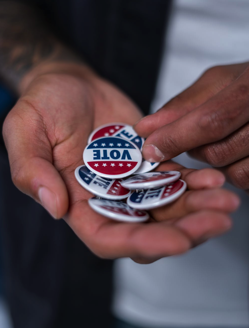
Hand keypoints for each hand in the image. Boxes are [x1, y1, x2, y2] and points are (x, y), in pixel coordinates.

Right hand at [3, 62, 238, 262]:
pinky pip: (176, 179)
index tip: (178, 241)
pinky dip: (196, 182)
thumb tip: (54, 207)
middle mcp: (108, 200)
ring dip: (199, 209)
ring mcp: (131, 183)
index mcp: (77, 203)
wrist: (68, 83)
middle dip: (185, 231)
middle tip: (219, 220)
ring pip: (169, 208)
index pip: (109, 237)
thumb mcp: (24, 130)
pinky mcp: (149, 163)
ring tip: (227, 200)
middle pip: (149, 229)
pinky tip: (215, 178)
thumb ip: (31, 170)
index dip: (143, 243)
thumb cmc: (42, 105)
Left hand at [135, 63, 248, 190]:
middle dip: (197, 149)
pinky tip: (241, 151)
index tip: (151, 148)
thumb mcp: (219, 82)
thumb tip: (145, 129)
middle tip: (198, 134)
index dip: (177, 137)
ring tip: (226, 138)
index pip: (211, 120)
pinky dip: (237, 170)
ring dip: (219, 161)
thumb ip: (182, 106)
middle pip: (218, 153)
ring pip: (234, 173)